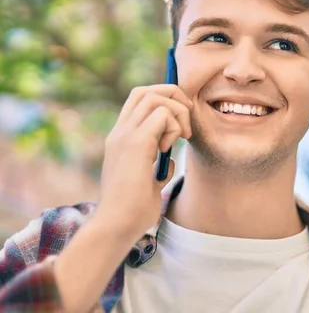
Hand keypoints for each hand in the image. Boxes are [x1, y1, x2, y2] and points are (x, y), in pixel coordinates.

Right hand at [95, 84, 192, 240]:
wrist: (116, 225)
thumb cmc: (132, 210)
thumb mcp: (148, 183)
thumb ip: (157, 168)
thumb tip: (170, 162)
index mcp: (120, 139)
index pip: (139, 100)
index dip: (164, 101)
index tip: (180, 124)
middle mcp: (120, 132)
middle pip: (146, 91)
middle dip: (174, 97)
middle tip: (185, 124)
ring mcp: (125, 136)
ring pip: (155, 98)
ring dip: (176, 113)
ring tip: (180, 138)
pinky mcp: (136, 144)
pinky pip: (162, 115)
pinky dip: (174, 127)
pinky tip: (169, 149)